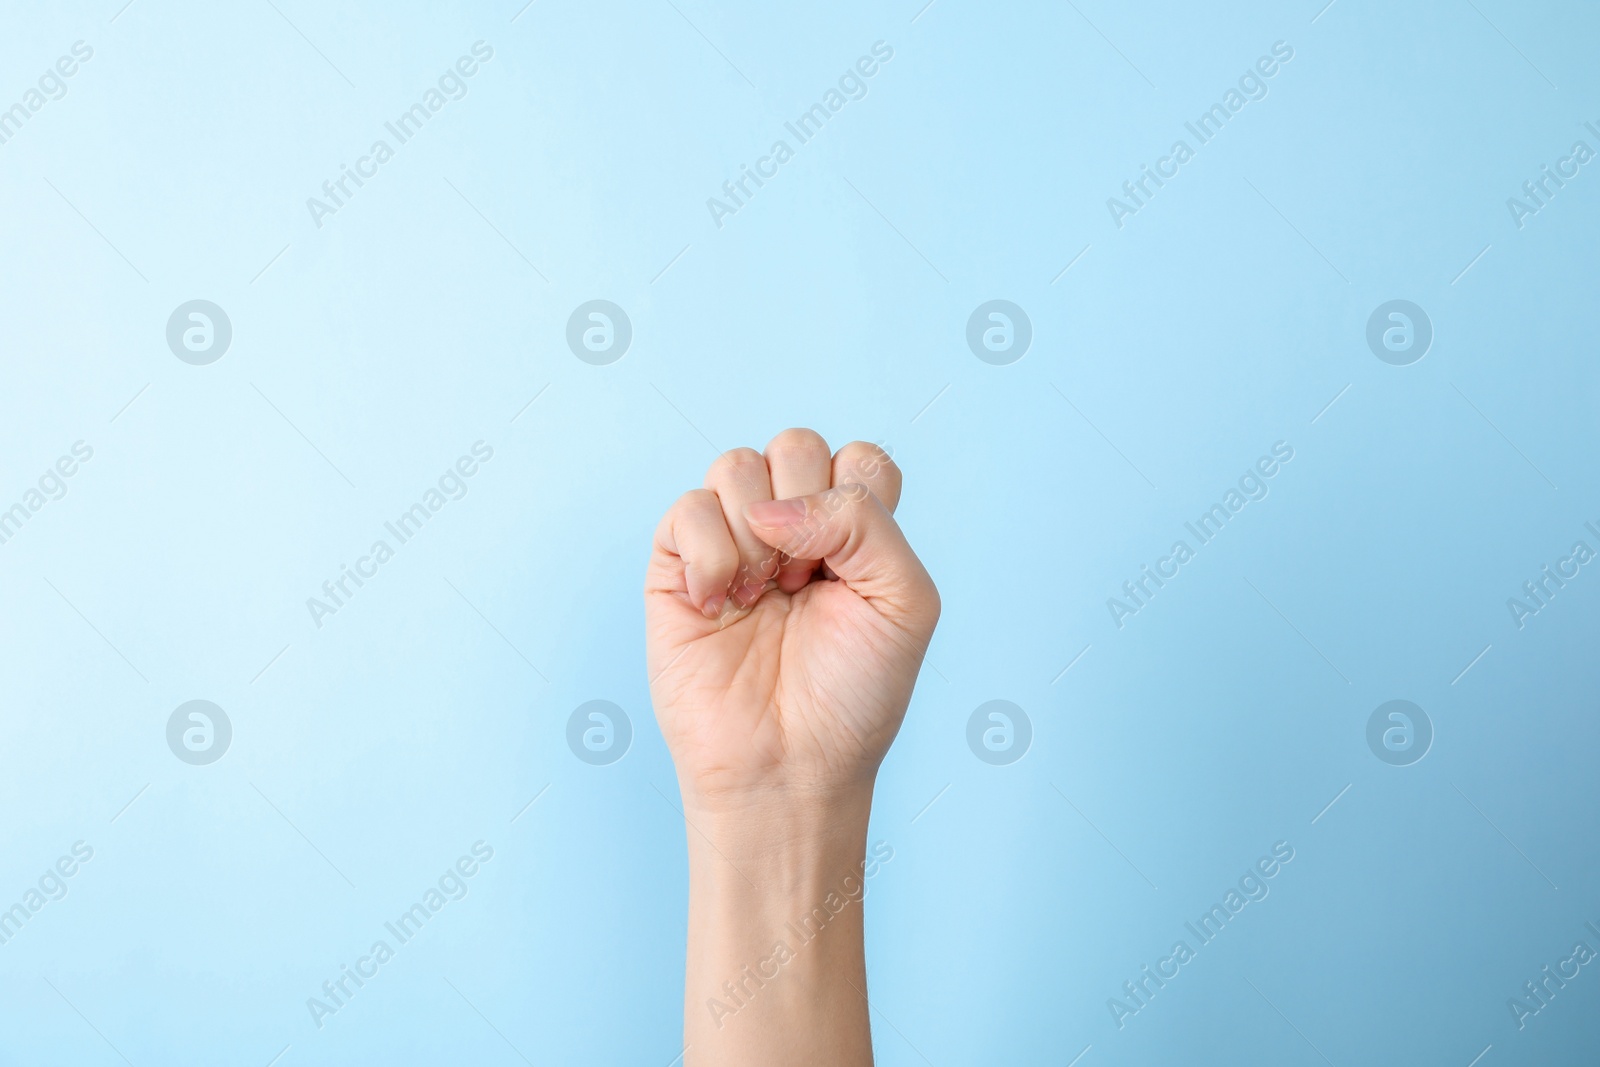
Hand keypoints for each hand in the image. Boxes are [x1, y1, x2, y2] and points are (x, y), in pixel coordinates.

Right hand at [645, 428, 939, 810]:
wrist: (789, 766)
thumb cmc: (852, 697)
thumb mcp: (904, 599)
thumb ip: (864, 520)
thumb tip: (774, 504)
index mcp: (853, 533)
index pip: (857, 458)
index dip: (854, 496)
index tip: (852, 568)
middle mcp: (792, 529)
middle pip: (793, 447)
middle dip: (805, 509)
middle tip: (806, 583)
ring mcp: (732, 544)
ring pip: (734, 465)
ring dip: (755, 533)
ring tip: (762, 595)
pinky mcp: (676, 568)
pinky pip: (686, 508)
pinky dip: (710, 553)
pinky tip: (721, 603)